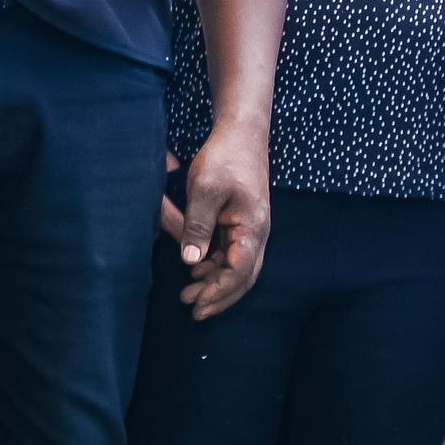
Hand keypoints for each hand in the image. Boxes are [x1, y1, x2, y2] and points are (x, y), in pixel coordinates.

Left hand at [176, 125, 272, 315]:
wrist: (242, 135)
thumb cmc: (225, 158)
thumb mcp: (205, 190)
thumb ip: (197, 226)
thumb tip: (191, 262)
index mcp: (253, 229)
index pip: (240, 272)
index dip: (219, 293)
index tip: (196, 305)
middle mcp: (256, 234)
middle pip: (243, 278)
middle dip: (218, 296)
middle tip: (191, 309)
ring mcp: (249, 230)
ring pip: (236, 268)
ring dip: (214, 283)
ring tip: (187, 293)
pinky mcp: (240, 224)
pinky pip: (230, 254)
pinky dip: (214, 267)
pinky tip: (195, 270)